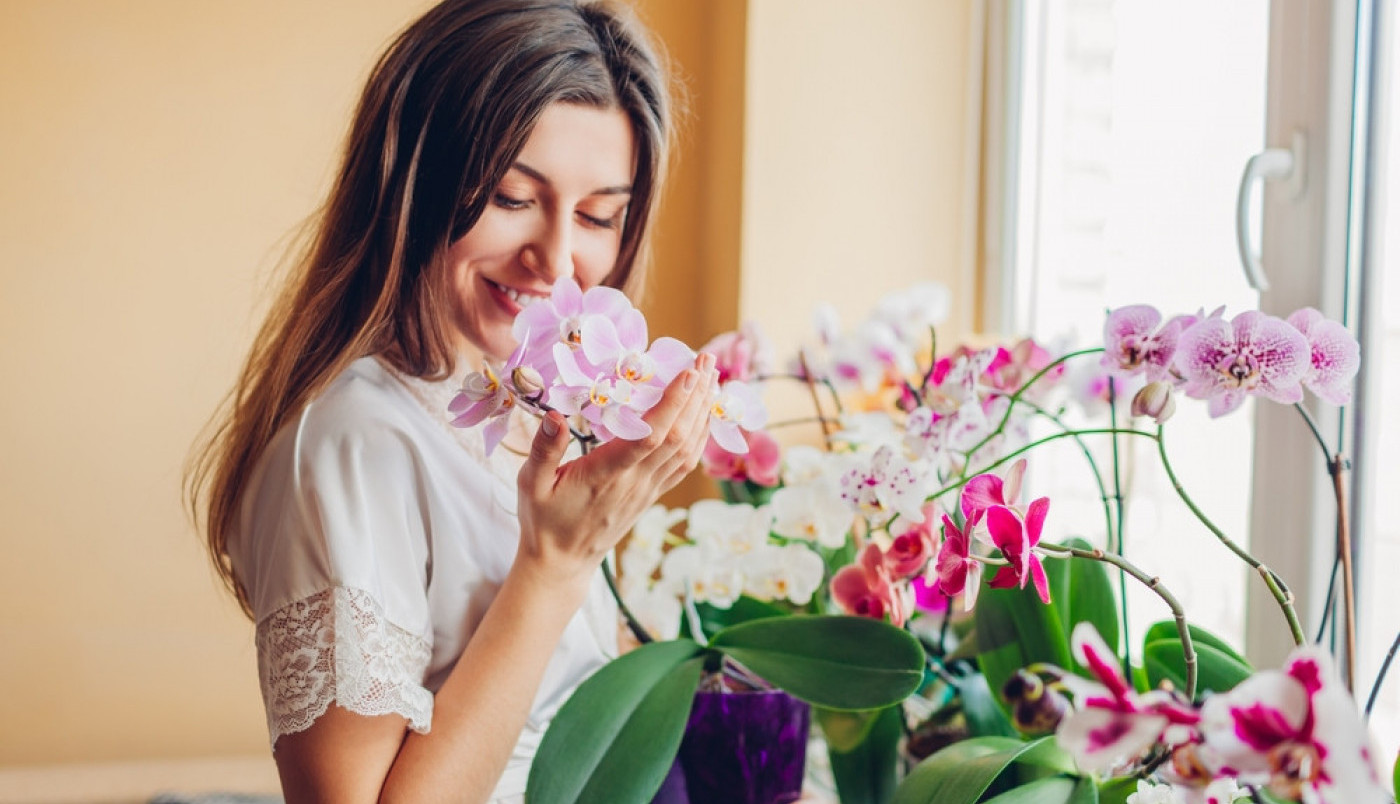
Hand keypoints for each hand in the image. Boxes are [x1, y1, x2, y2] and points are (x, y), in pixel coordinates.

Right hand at [513, 352, 716, 589]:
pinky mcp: (653, 494)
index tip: (689, 372)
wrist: (562, 561)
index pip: (650, 436)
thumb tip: (554, 414)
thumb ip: (544, 450)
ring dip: (703, 412)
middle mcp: (635, 481)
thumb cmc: (544, 520)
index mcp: (606, 474)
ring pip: (688, 448)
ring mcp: (648, 489)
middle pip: (678, 436)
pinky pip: (685, 463)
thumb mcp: (530, 484)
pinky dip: (701, 435)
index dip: (673, 404)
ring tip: (713, 377)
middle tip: (707, 359)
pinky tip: (705, 414)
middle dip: (697, 396)